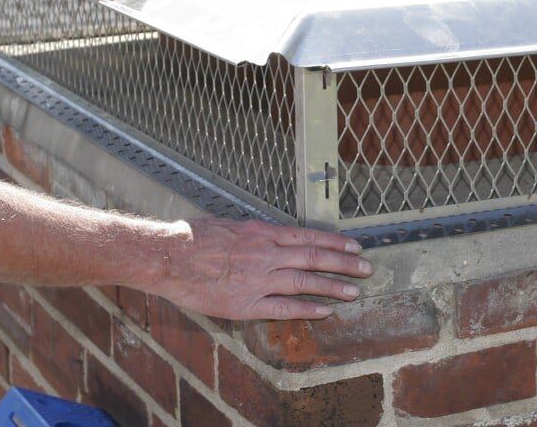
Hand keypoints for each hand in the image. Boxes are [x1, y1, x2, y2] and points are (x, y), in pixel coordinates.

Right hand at [139, 218, 372, 319]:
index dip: (335, 242)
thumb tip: (271, 236)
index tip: (354, 246)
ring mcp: (259, 279)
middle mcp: (267, 254)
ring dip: (333, 286)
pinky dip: (307, 309)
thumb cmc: (194, 237)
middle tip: (367, 268)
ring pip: (305, 282)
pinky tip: (326, 311)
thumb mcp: (230, 225)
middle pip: (315, 258)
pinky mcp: (247, 303)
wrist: (169, 256)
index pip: (309, 237)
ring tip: (355, 291)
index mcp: (263, 233)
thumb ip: (255, 233)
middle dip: (344, 263)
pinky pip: (284, 307)